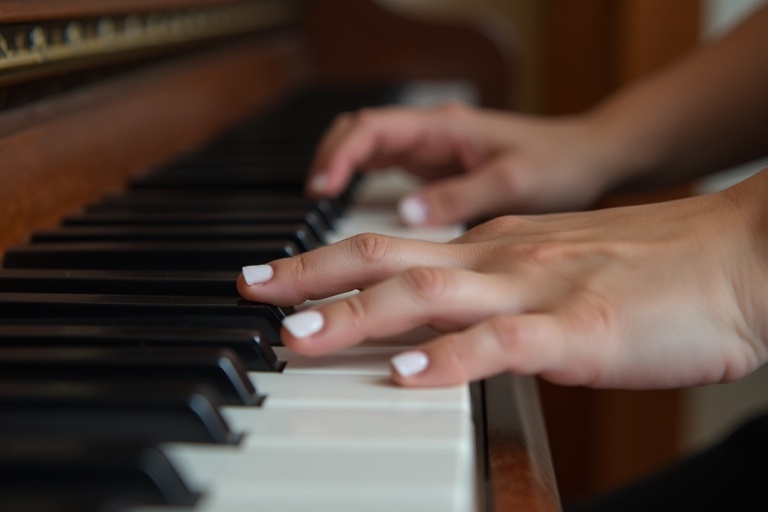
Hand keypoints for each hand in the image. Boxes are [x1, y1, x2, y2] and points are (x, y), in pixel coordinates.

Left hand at [239, 172, 767, 387]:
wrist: (738, 259)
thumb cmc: (655, 268)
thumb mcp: (558, 265)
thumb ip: (502, 287)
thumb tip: (455, 320)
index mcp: (498, 247)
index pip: (395, 246)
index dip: (329, 261)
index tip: (280, 279)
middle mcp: (504, 259)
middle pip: (389, 258)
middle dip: (312, 275)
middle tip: (252, 289)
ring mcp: (538, 291)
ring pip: (429, 294)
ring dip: (358, 314)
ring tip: (299, 334)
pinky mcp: (580, 331)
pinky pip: (503, 344)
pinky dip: (451, 359)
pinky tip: (409, 375)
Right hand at [306, 103, 626, 225]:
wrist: (587, 159)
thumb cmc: (558, 164)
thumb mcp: (513, 183)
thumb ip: (460, 196)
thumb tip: (406, 215)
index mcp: (445, 127)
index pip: (371, 129)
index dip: (339, 156)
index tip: (320, 190)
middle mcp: (431, 134)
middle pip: (357, 135)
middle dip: (327, 163)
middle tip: (310, 203)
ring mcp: (431, 151)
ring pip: (367, 151)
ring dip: (339, 173)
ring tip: (320, 211)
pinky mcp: (435, 170)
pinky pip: (384, 170)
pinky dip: (359, 185)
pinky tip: (353, 214)